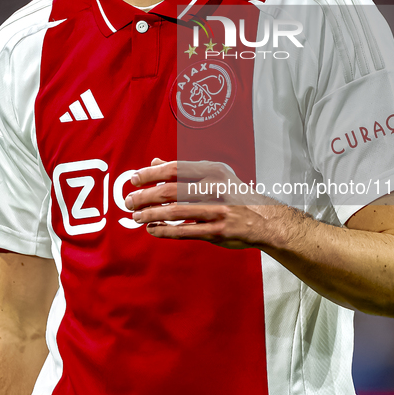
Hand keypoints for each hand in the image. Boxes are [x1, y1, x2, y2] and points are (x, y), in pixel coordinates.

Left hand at [124, 158, 287, 248]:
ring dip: (151, 214)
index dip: (151, 174)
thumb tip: (154, 162)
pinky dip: (165, 231)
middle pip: (171, 190)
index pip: (175, 169)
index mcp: (213, 171)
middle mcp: (215, 188)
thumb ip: (183, 170)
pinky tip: (152, 229)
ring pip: (175, 212)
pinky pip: (185, 232)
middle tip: (129, 201)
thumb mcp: (213, 175)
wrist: (264, 219)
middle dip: (145, 196)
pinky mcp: (218, 231)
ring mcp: (218, 210)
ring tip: (136, 216)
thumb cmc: (234, 194)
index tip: (133, 179)